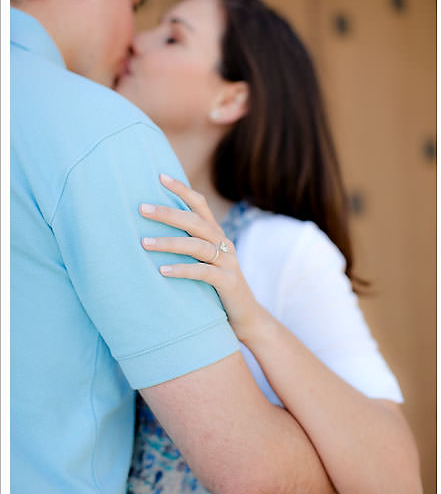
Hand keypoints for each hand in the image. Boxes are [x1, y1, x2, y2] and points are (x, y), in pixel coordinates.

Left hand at [139, 174, 261, 337]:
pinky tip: (161, 270)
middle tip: (141, 208)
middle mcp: (224, 244)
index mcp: (217, 235)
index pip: (200, 205)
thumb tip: (149, 233)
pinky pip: (203, 273)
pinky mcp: (228, 283)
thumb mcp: (204, 262)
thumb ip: (188, 246)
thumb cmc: (217, 288)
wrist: (246, 317)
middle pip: (196, 221)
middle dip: (168, 213)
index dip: (182, 190)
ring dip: (169, 242)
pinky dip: (182, 270)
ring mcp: (228, 263)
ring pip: (197, 245)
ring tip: (143, 242)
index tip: (159, 176)